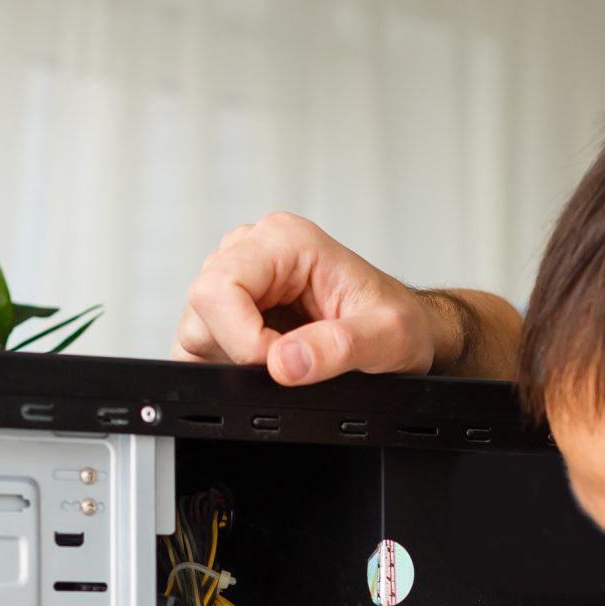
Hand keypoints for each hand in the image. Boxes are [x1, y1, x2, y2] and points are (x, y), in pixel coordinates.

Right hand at [173, 212, 441, 384]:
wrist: (407, 332)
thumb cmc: (399, 323)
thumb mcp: (389, 337)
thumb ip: (340, 348)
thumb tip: (285, 363)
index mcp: (287, 241)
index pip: (220, 287)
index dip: (242, 338)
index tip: (281, 364)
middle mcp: (256, 251)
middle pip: (204, 304)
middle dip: (239, 350)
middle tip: (290, 363)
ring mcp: (240, 280)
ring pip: (197, 325)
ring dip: (235, 357)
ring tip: (288, 356)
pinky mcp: (232, 310)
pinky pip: (203, 340)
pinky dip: (230, 364)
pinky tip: (272, 359)